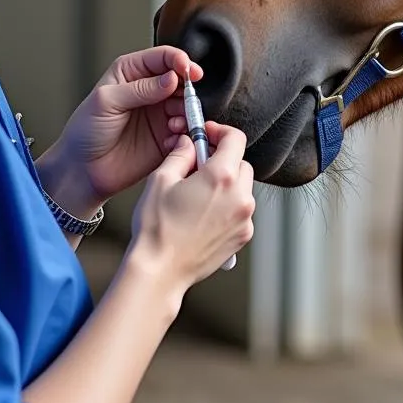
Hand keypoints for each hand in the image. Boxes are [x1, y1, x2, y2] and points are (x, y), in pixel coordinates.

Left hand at [38, 47, 203, 214]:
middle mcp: (149, 90)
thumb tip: (170, 78)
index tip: (188, 71)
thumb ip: (139, 88)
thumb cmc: (85, 130)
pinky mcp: (165, 137)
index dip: (178, 60)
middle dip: (187, 89)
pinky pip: (185, 131)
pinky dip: (184, 134)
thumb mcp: (106, 101)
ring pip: (186, 105)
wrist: (82, 169)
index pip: (162, 57)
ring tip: (175, 124)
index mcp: (132, 72)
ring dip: (187, 113)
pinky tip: (171, 139)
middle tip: (187, 101)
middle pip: (180, 80)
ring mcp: (159, 114)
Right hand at [128, 124, 255, 291]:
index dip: (220, 131)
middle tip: (198, 167)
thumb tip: (189, 142)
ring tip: (199, 195)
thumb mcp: (161, 180)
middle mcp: (240, 196)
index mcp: (221, 177)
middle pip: (241, 163)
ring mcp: (245, 219)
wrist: (160, 271)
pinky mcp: (243, 236)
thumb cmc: (157, 227)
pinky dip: (229, 206)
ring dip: (227, 185)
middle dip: (222, 160)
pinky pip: (242, 211)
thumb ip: (180, 154)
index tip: (207, 134)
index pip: (236, 139)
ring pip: (243, 188)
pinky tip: (204, 215)